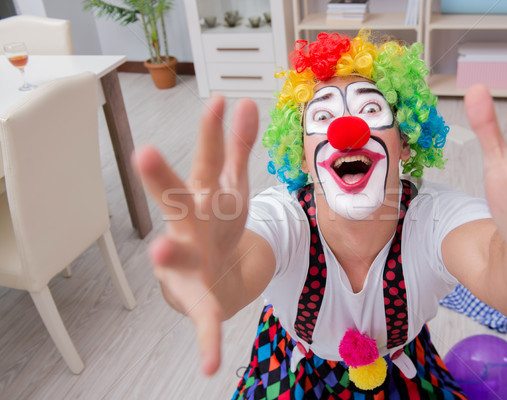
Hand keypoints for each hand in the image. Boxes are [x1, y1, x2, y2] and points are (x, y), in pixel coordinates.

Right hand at [133, 96, 257, 373]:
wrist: (211, 278)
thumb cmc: (216, 226)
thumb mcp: (231, 188)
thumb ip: (238, 147)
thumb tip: (244, 102)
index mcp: (203, 200)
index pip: (209, 161)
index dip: (213, 134)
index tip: (218, 102)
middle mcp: (188, 228)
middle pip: (175, 202)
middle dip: (162, 179)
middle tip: (145, 154)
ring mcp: (188, 264)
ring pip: (177, 258)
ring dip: (169, 255)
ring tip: (160, 250)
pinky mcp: (199, 301)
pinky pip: (204, 321)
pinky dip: (206, 339)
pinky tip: (208, 365)